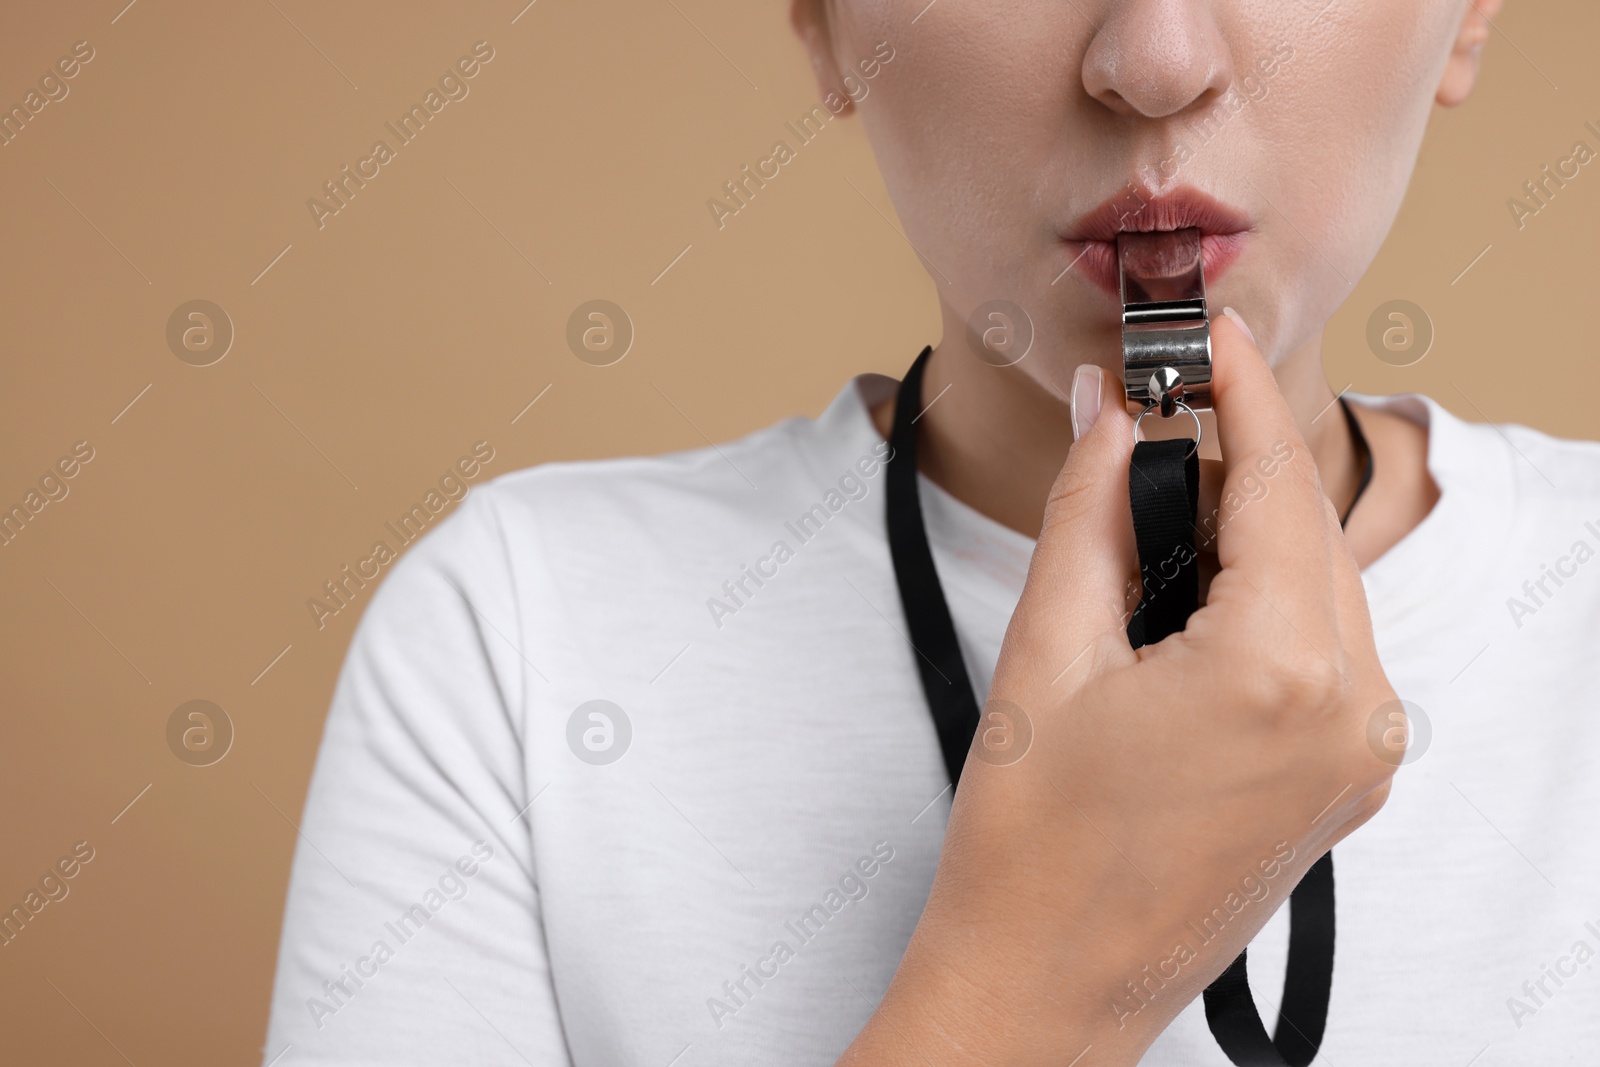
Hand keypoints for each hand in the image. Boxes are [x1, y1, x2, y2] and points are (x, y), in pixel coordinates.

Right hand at [839, 314, 1399, 1065]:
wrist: (1047, 985)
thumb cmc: (1030, 843)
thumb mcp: (1048, 651)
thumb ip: (1091, 509)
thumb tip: (1112, 410)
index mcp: (1280, 672)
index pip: (1277, 481)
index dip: (1240, 390)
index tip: (1209, 334)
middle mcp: (1354, 713)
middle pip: (1307, 530)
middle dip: (1231, 471)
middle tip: (1144, 438)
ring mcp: (1363, 756)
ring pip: (1322, 588)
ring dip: (1246, 543)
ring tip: (1144, 550)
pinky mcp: (1349, 783)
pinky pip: (1328, 651)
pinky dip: (1268, 606)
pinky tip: (1186, 616)